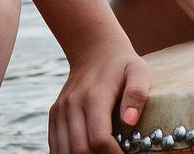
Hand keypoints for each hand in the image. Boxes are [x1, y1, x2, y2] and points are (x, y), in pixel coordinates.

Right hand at [50, 35, 151, 153]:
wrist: (94, 50)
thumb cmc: (122, 65)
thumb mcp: (138, 71)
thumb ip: (136, 94)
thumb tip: (130, 120)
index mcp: (94, 96)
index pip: (99, 139)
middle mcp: (72, 104)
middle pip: (80, 149)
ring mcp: (60, 110)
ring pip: (64, 151)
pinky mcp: (54, 114)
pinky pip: (55, 145)